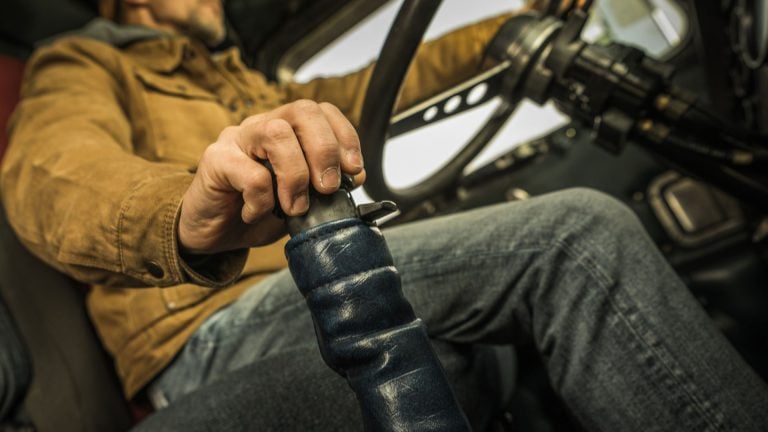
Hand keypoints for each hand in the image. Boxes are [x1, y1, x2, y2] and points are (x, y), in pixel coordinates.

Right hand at [178, 100, 365, 253]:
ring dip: (296, 175)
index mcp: (286, 131)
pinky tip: (254, 214)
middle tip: (327, 188)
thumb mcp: (300, 200)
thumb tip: (355, 175)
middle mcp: (262, 126)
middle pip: (302, 111)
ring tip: (295, 207)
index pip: (321, 111)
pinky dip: (261, 200)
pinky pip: (249, 173)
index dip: (344, 136)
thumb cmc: (257, 212)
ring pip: (276, 134)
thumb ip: (324, 186)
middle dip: (324, 150)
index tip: (353, 169)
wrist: (214, 234)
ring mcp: (237, 139)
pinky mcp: (214, 160)